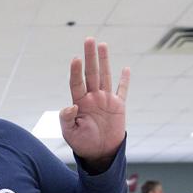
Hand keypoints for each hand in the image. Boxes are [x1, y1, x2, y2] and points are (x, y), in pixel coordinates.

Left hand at [61, 38, 129, 166]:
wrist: (99, 154)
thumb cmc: (82, 144)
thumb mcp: (69, 133)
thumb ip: (66, 119)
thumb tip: (71, 106)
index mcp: (79, 102)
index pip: (76, 82)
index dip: (76, 71)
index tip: (75, 59)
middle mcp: (92, 97)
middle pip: (91, 73)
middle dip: (90, 56)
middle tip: (89, 39)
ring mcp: (105, 100)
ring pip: (105, 76)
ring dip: (104, 61)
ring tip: (102, 44)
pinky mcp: (118, 106)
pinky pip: (122, 91)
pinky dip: (125, 80)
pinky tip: (126, 68)